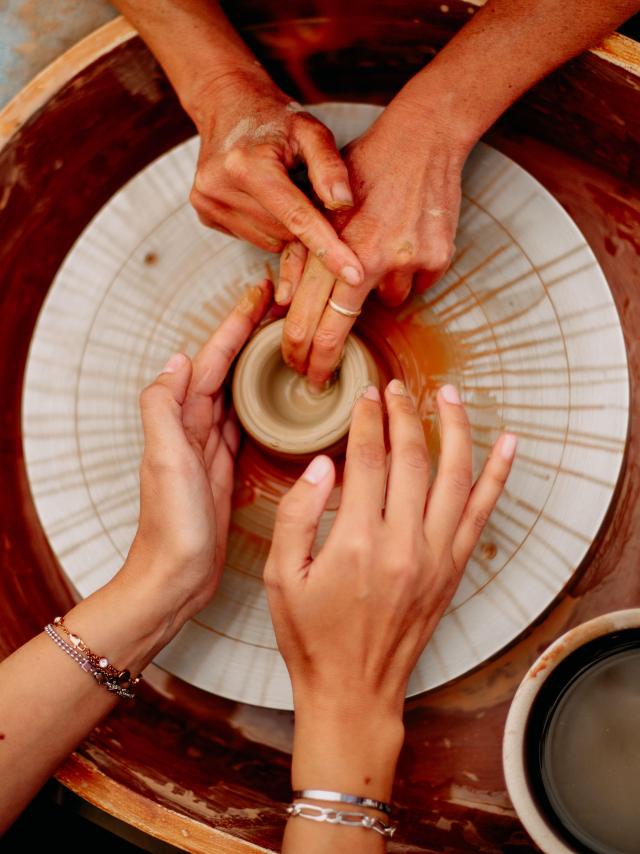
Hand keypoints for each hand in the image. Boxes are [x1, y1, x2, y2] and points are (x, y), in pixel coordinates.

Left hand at [117, 279, 272, 633]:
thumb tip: (177, 360)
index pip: (208, 362)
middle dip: (246, 337)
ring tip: (279, 340)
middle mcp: (192, 429)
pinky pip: (244, 425)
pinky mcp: (225, 470)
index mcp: (180, 422)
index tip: (256, 298)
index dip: (231, 329)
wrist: (174, 579)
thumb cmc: (171, 527)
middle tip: (276, 308)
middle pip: (223, 370)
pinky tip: (274, 399)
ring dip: (254, 365)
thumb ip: (164, 408)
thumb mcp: (164, 461)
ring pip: (235, 393)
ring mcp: (209, 449)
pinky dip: (257, 404)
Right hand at [189, 70, 363, 285]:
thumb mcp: (311, 131)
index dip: (329, 248)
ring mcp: (207, 203)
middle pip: (285, 234)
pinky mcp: (204, 214)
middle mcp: (220, 186)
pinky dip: (268, 226)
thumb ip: (330, 165)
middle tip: (309, 192)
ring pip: (270, 242)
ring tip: (285, 191)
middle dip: (307, 225)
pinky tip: (265, 199)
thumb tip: (344, 204)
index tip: (355, 276)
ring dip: (287, 226)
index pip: (297, 219)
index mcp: (248, 165)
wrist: (227, 105)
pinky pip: (253, 238)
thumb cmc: (277, 120)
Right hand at [265, 380, 515, 798]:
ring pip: (453, 477)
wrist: (354, 690)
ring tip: (449, 396)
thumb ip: (296, 515)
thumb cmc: (312, 636)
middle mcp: (403, 545)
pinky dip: (496, 476)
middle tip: (396, 388)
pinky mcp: (452, 570)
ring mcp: (435, 557)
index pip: (366, 461)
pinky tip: (509, 446)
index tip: (365, 396)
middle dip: (404, 415)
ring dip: (454, 430)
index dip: (366, 422)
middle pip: (412, 459)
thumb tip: (322, 465)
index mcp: (355, 543)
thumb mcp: (279, 576)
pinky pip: (481, 513)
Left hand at [279, 98, 470, 386]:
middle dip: (323, 360)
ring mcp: (404, 260)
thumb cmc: (364, 168)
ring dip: (380, 289)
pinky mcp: (435, 258)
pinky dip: (409, 271)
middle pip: (338, 329)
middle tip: (317, 379)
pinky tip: (406, 238)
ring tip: (383, 246)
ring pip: (386, 303)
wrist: (423, 135)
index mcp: (330, 245)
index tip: (297, 368)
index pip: (308, 315)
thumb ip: (305, 254)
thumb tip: (289, 302)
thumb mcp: (321, 205)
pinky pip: (417, 284)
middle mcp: (366, 258)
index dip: (300, 350)